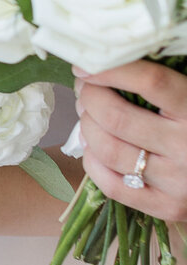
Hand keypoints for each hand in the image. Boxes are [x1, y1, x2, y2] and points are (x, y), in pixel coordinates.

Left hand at [75, 61, 186, 226]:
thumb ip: (169, 82)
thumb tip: (119, 56)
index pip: (151, 82)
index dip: (112, 70)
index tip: (86, 64)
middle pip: (117, 118)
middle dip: (90, 97)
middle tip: (86, 88)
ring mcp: (177, 182)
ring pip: (109, 150)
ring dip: (87, 127)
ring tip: (88, 115)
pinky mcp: (168, 208)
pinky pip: (113, 185)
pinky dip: (93, 162)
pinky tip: (94, 148)